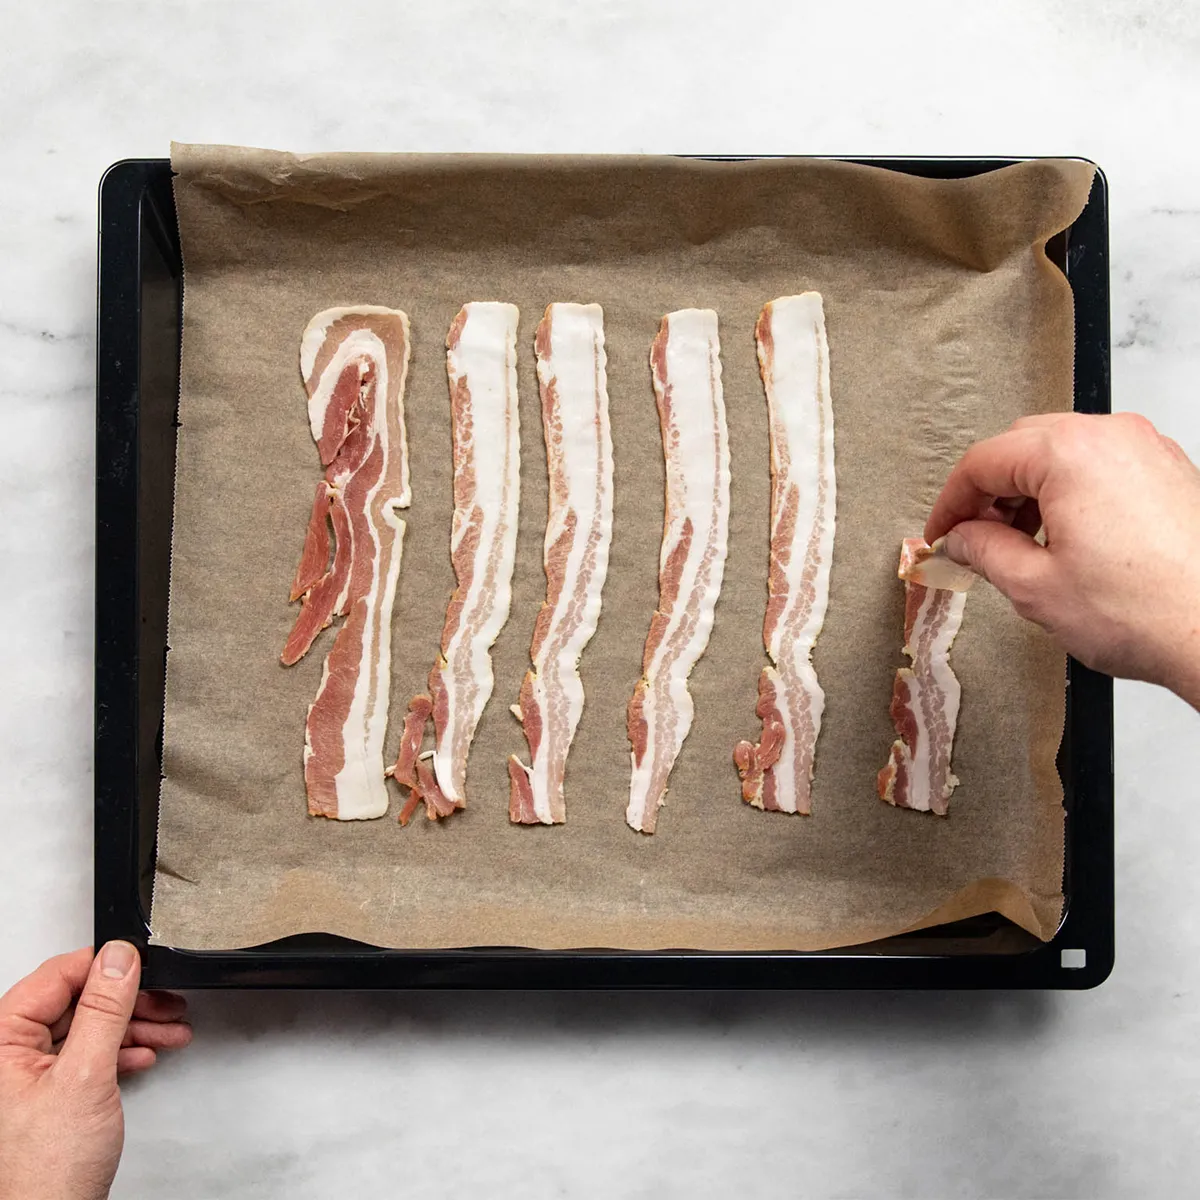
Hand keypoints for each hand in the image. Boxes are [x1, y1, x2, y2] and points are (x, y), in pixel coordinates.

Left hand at [0, 944, 191, 1199]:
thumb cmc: (44, 1173)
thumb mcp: (85, 1076)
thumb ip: (104, 1010)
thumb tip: (118, 958)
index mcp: (1, 1042)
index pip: (56, 977)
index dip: (104, 968)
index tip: (143, 966)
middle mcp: (8, 1056)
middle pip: (76, 1002)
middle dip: (129, 1002)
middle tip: (167, 1002)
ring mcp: (27, 1078)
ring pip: (86, 1030)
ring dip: (133, 1028)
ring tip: (170, 1031)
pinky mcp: (48, 1098)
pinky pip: (86, 1058)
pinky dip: (120, 1054)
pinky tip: (144, 1056)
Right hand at [926, 411, 1199, 707]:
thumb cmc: (1145, 611)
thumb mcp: (1034, 586)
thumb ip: (984, 551)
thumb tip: (962, 539)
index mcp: (1069, 453)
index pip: (982, 461)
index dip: (951, 502)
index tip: (942, 533)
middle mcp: (1111, 437)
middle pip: (1021, 445)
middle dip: (990, 491)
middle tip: (973, 537)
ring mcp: (1146, 449)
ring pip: (1062, 451)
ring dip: (1029, 490)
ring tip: (1020, 543)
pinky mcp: (1169, 470)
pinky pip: (1100, 464)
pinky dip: (1070, 490)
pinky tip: (1064, 537)